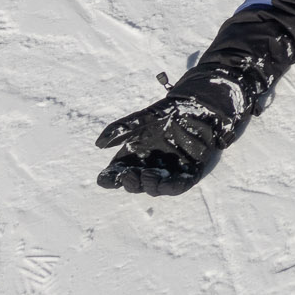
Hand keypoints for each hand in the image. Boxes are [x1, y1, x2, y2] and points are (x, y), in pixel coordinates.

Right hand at [95, 95, 232, 195]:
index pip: (116, 174)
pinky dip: (175, 186)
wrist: (196, 107)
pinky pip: (181, 184)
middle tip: (129, 174)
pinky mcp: (189, 171)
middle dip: (130, 182)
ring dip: (150, 185)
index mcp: (133, 156)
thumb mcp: (143, 119)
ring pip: (156, 188)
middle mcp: (148, 166)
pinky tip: (171, 183)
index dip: (109, 179)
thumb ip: (123, 129)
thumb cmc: (167, 113)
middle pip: (135, 184)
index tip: (107, 178)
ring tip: (147, 175)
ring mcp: (168, 171)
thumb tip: (99, 144)